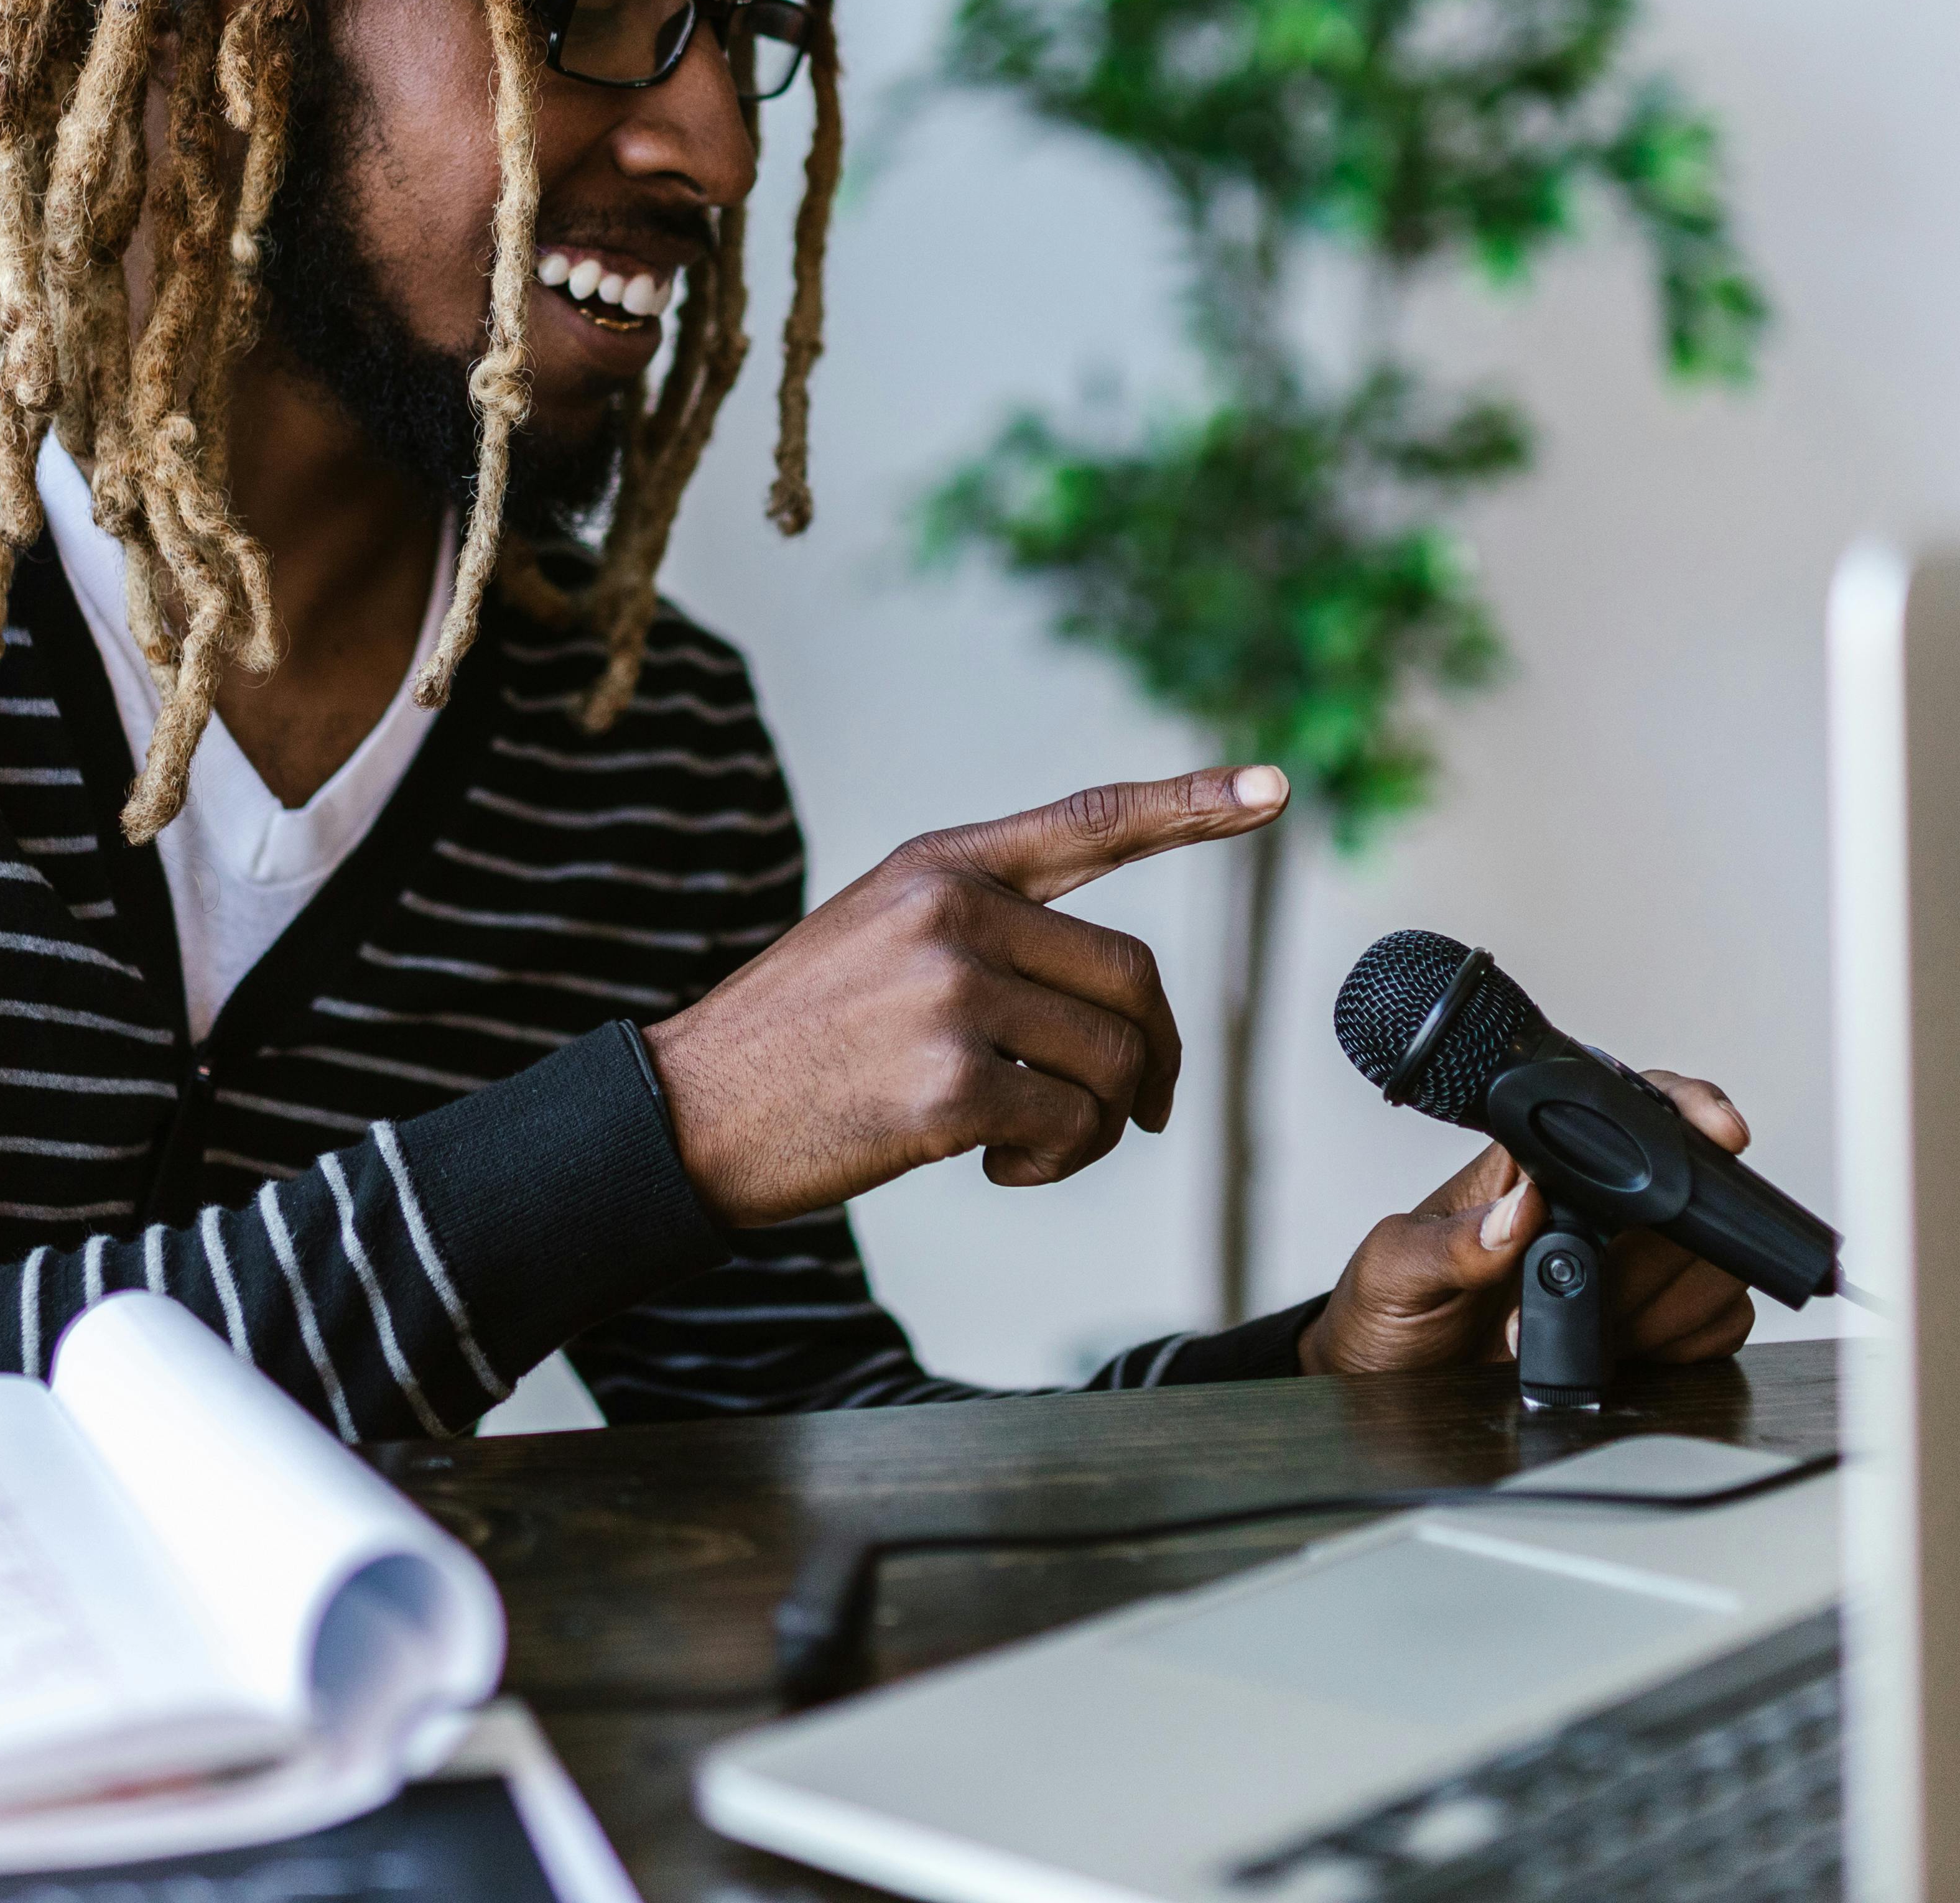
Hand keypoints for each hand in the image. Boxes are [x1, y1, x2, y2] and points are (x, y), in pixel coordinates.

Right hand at [642, 765, 1288, 1225]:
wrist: (686, 1114)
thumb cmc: (793, 1040)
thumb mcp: (876, 934)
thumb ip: (982, 929)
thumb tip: (1107, 997)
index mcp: (941, 865)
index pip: (1091, 822)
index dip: (1191, 804)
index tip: (1273, 787)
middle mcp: (953, 912)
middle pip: (1133, 977)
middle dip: (1152, 1055)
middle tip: (1137, 1110)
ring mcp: (952, 996)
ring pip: (1112, 1061)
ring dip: (1099, 1125)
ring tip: (1035, 1147)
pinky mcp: (949, 1088)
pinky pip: (1069, 1130)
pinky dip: (1054, 1166)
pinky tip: (995, 1171)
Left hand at [1297, 1070, 1760, 1375]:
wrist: (1389, 1385)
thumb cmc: (1389, 1315)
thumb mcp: (1397, 1272)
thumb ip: (1454, 1244)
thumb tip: (1519, 1211)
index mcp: (1531, 1171)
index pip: (1622, 1113)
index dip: (1683, 1111)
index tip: (1718, 1132)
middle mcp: (1590, 1211)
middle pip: (1686, 1196)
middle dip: (1654, 1253)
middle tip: (1594, 1292)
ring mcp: (1628, 1268)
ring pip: (1711, 1263)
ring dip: (1659, 1305)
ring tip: (1588, 1327)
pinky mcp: (1650, 1325)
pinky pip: (1716, 1322)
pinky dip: (1682, 1343)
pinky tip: (1623, 1352)